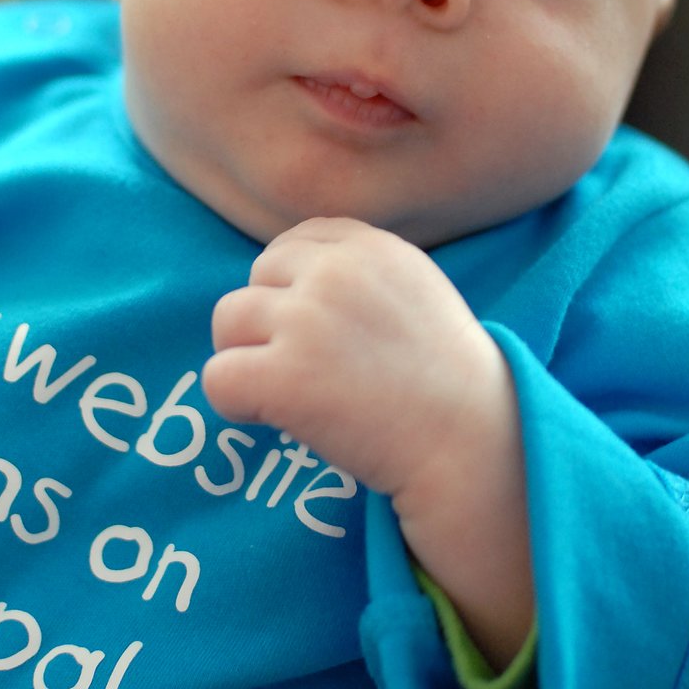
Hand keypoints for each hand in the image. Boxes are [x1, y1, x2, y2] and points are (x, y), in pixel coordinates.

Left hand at [205, 218, 532, 665]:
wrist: (470, 445)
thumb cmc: (445, 381)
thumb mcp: (414, 290)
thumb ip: (356, 271)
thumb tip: (281, 274)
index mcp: (370, 246)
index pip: (291, 243)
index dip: (291, 289)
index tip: (318, 333)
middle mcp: (334, 273)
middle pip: (253, 281)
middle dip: (268, 324)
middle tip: (310, 370)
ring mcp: (307, 322)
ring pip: (226, 324)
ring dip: (248, 360)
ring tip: (294, 394)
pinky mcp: (284, 377)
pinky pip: (218, 379)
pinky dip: (236, 404)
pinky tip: (276, 419)